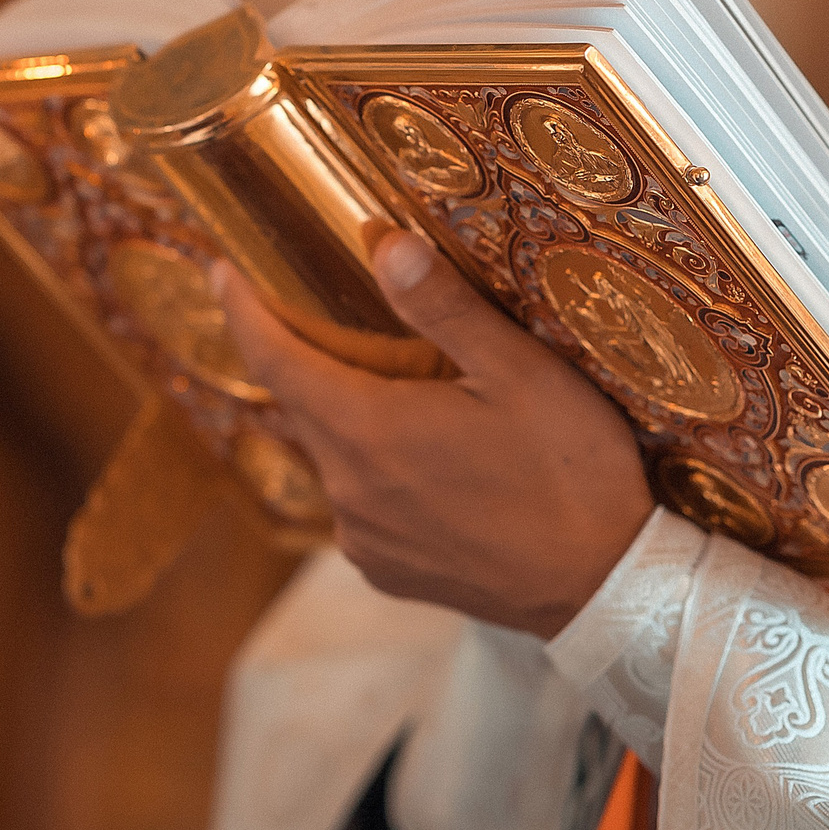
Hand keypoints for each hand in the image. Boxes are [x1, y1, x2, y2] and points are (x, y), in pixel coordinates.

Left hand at [217, 233, 653, 638]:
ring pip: (334, 457)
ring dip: (352, 419)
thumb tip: (382, 241)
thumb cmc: (572, 471)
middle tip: (330, 312)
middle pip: (302, 406)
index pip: (273, 359)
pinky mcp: (386, 572)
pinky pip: (360, 504)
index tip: (220, 272)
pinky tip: (432, 462)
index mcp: (369, 431)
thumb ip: (443, 306)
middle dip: (305, 356)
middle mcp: (348, 490)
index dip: (241, 310)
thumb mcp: (520, 372)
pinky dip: (377, 472)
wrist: (607, 588)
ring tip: (411, 394)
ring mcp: (363, 539)